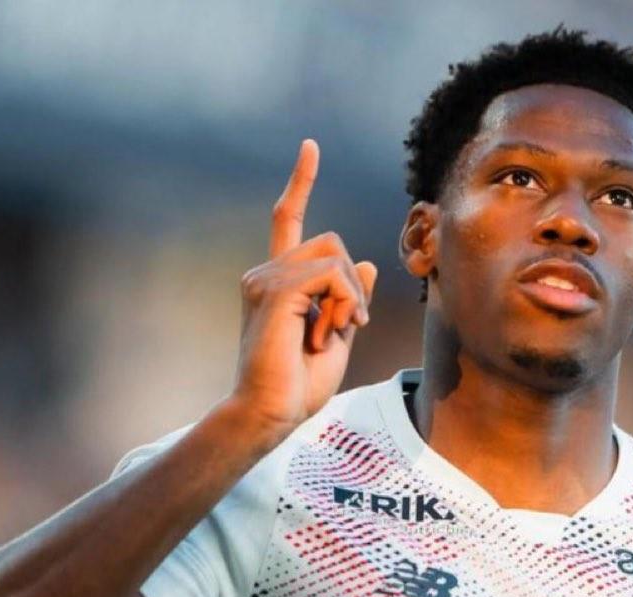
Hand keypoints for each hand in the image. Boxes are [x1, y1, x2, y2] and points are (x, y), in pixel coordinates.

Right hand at [229, 139, 376, 445]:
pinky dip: (345, 302)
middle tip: (347, 327)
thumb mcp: (339, 335)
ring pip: (335, 256)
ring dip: (350, 298)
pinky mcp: (274, 291)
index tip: (310, 147)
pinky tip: (330, 332)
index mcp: (279, 281)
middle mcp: (265, 273)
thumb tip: (368, 264)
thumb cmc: (299, 384)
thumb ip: (349, 299)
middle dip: (353, 284)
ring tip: (333, 334)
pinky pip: (332, 274)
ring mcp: (264, 279)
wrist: (272, 414)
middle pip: (331, 241)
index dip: (300, 183)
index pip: (287, 220)